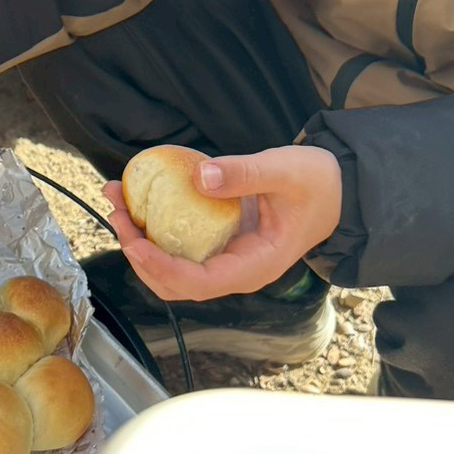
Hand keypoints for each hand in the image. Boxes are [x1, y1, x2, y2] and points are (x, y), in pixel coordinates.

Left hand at [103, 145, 340, 300]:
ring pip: (172, 264)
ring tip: (116, 201)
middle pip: (175, 280)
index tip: (134, 244)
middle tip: (116, 212)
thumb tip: (199, 178)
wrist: (337, 187)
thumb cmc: (318, 183)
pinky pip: (179, 242)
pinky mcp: (217, 242)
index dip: (162, 268)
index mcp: (255, 266)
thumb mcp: (285, 171)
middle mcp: (235, 270)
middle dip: (138, 251)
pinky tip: (136, 197)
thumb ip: (245, 174)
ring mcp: (225, 258)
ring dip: (139, 238)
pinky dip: (154, 225)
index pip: (199, 283)